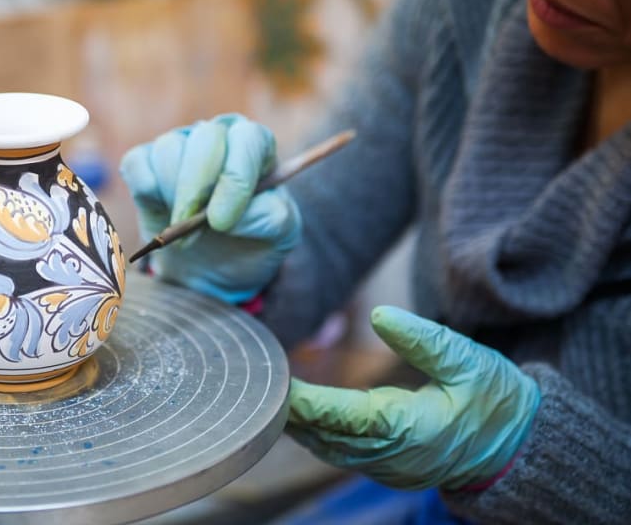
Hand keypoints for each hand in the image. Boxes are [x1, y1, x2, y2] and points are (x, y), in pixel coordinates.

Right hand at [119, 114, 300, 303]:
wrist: (214, 265)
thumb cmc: (250, 239)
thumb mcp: (277, 235)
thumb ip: (267, 217)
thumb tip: (231, 214)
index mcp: (255, 145)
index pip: (248, 140)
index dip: (234, 179)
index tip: (222, 221)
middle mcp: (218, 136)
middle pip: (206, 138)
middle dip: (197, 187)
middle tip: (191, 225)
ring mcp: (179, 145)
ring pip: (169, 150)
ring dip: (173, 196)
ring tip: (183, 231)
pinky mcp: (145, 162)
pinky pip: (138, 164)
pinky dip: (146, 193)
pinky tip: (161, 218)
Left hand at [287, 306, 540, 489]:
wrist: (519, 447)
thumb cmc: (497, 400)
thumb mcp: (470, 361)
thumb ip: (424, 339)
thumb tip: (380, 314)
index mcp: (411, 429)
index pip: (345, 417)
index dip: (309, 402)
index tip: (280, 383)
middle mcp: (392, 455)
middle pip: (327, 436)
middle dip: (294, 413)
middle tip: (262, 384)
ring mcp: (389, 467)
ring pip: (330, 450)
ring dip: (301, 426)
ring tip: (273, 396)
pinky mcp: (388, 468)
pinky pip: (342, 455)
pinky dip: (318, 435)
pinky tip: (301, 415)